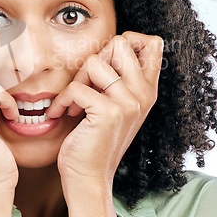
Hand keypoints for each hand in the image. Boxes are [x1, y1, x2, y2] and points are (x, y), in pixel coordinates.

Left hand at [46, 32, 162, 183]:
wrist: (89, 177)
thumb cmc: (96, 139)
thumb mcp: (115, 105)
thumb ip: (118, 78)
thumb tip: (105, 48)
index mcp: (148, 89)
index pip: (154, 42)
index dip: (129, 39)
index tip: (107, 61)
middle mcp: (143, 94)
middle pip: (121, 42)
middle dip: (96, 57)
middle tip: (86, 81)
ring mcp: (129, 103)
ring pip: (94, 61)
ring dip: (76, 79)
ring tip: (74, 100)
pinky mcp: (109, 113)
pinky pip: (76, 87)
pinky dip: (62, 100)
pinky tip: (63, 113)